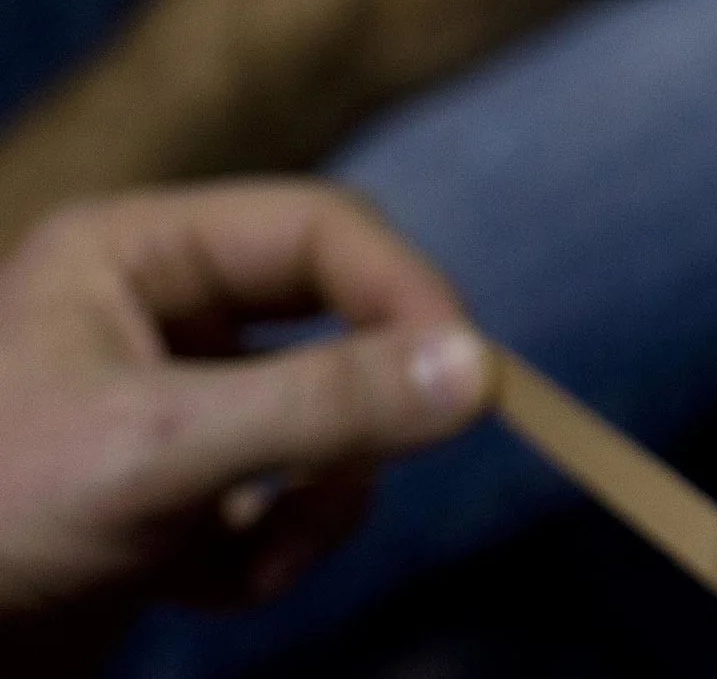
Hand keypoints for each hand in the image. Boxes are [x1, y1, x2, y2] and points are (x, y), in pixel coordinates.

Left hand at [0, 182, 487, 633]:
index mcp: (132, 254)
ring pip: (325, 418)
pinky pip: (285, 494)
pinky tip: (209, 589)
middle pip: (337, 321)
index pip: (320, 232)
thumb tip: (480, 373)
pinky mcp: (176, 489)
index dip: (406, 294)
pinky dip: (270, 548)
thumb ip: (323, 406)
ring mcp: (171, 402)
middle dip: (356, 415)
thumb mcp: (163, 456)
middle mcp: (155, 311)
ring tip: (257, 562)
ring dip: (317, 501)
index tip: (474, 374)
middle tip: (395, 462)